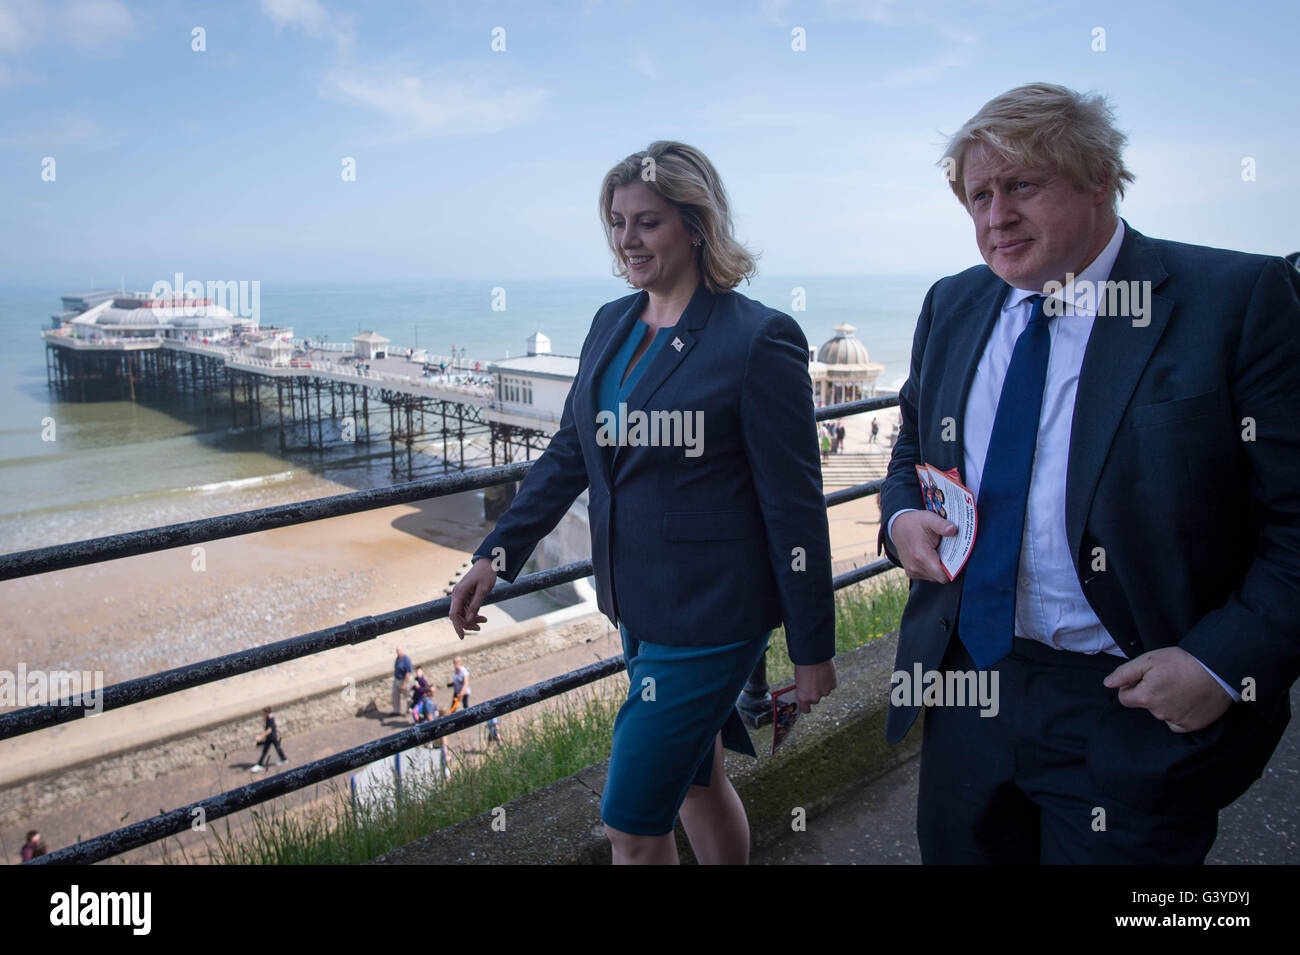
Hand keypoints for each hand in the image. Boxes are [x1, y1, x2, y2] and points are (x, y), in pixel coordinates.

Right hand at [449, 558, 495, 637]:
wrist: (488, 562)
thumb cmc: (486, 574)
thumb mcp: (483, 590)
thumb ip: (476, 605)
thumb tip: (468, 619)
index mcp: (459, 593)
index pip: (453, 614)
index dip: (457, 626)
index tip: (462, 636)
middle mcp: (457, 595)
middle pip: (457, 615)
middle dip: (467, 624)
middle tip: (480, 628)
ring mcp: (460, 595)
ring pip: (462, 613)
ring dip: (471, 619)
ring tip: (484, 621)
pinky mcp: (465, 596)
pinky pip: (466, 609)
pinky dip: (473, 614)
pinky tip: (482, 617)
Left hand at [793, 659, 837, 713]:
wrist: (813, 655)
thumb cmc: (803, 666)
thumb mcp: (799, 680)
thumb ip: (803, 689)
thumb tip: (806, 691)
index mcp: (803, 697)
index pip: (805, 710)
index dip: (806, 706)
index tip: (806, 703)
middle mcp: (814, 698)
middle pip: (815, 700)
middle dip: (815, 693)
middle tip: (813, 682)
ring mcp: (825, 692)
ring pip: (825, 692)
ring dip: (823, 686)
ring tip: (819, 674)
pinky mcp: (833, 686)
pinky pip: (831, 685)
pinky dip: (829, 680)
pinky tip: (825, 671)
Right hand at [891, 510, 955, 583]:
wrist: (897, 527)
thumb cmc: (915, 523)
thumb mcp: (929, 519)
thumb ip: (942, 525)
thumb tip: (954, 530)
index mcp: (920, 556)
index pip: (943, 575)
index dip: (954, 569)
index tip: (958, 558)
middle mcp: (914, 567)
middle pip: (940, 577)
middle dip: (948, 568)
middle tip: (949, 552)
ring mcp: (912, 571)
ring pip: (935, 578)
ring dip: (940, 568)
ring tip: (939, 553)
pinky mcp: (911, 573)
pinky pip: (928, 576)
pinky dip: (933, 569)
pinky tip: (932, 556)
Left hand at [1103, 646, 1233, 732]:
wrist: (1218, 670)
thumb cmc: (1183, 662)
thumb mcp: (1149, 660)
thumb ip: (1124, 673)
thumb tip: (1108, 683)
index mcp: (1146, 697)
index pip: (1124, 698)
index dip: (1130, 687)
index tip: (1143, 678)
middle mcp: (1159, 713)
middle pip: (1144, 705)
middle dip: (1150, 693)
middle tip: (1167, 679)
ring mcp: (1176, 721)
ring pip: (1161, 713)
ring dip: (1165, 703)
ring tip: (1181, 687)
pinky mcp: (1192, 726)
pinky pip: (1177, 723)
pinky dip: (1179, 714)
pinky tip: (1188, 700)